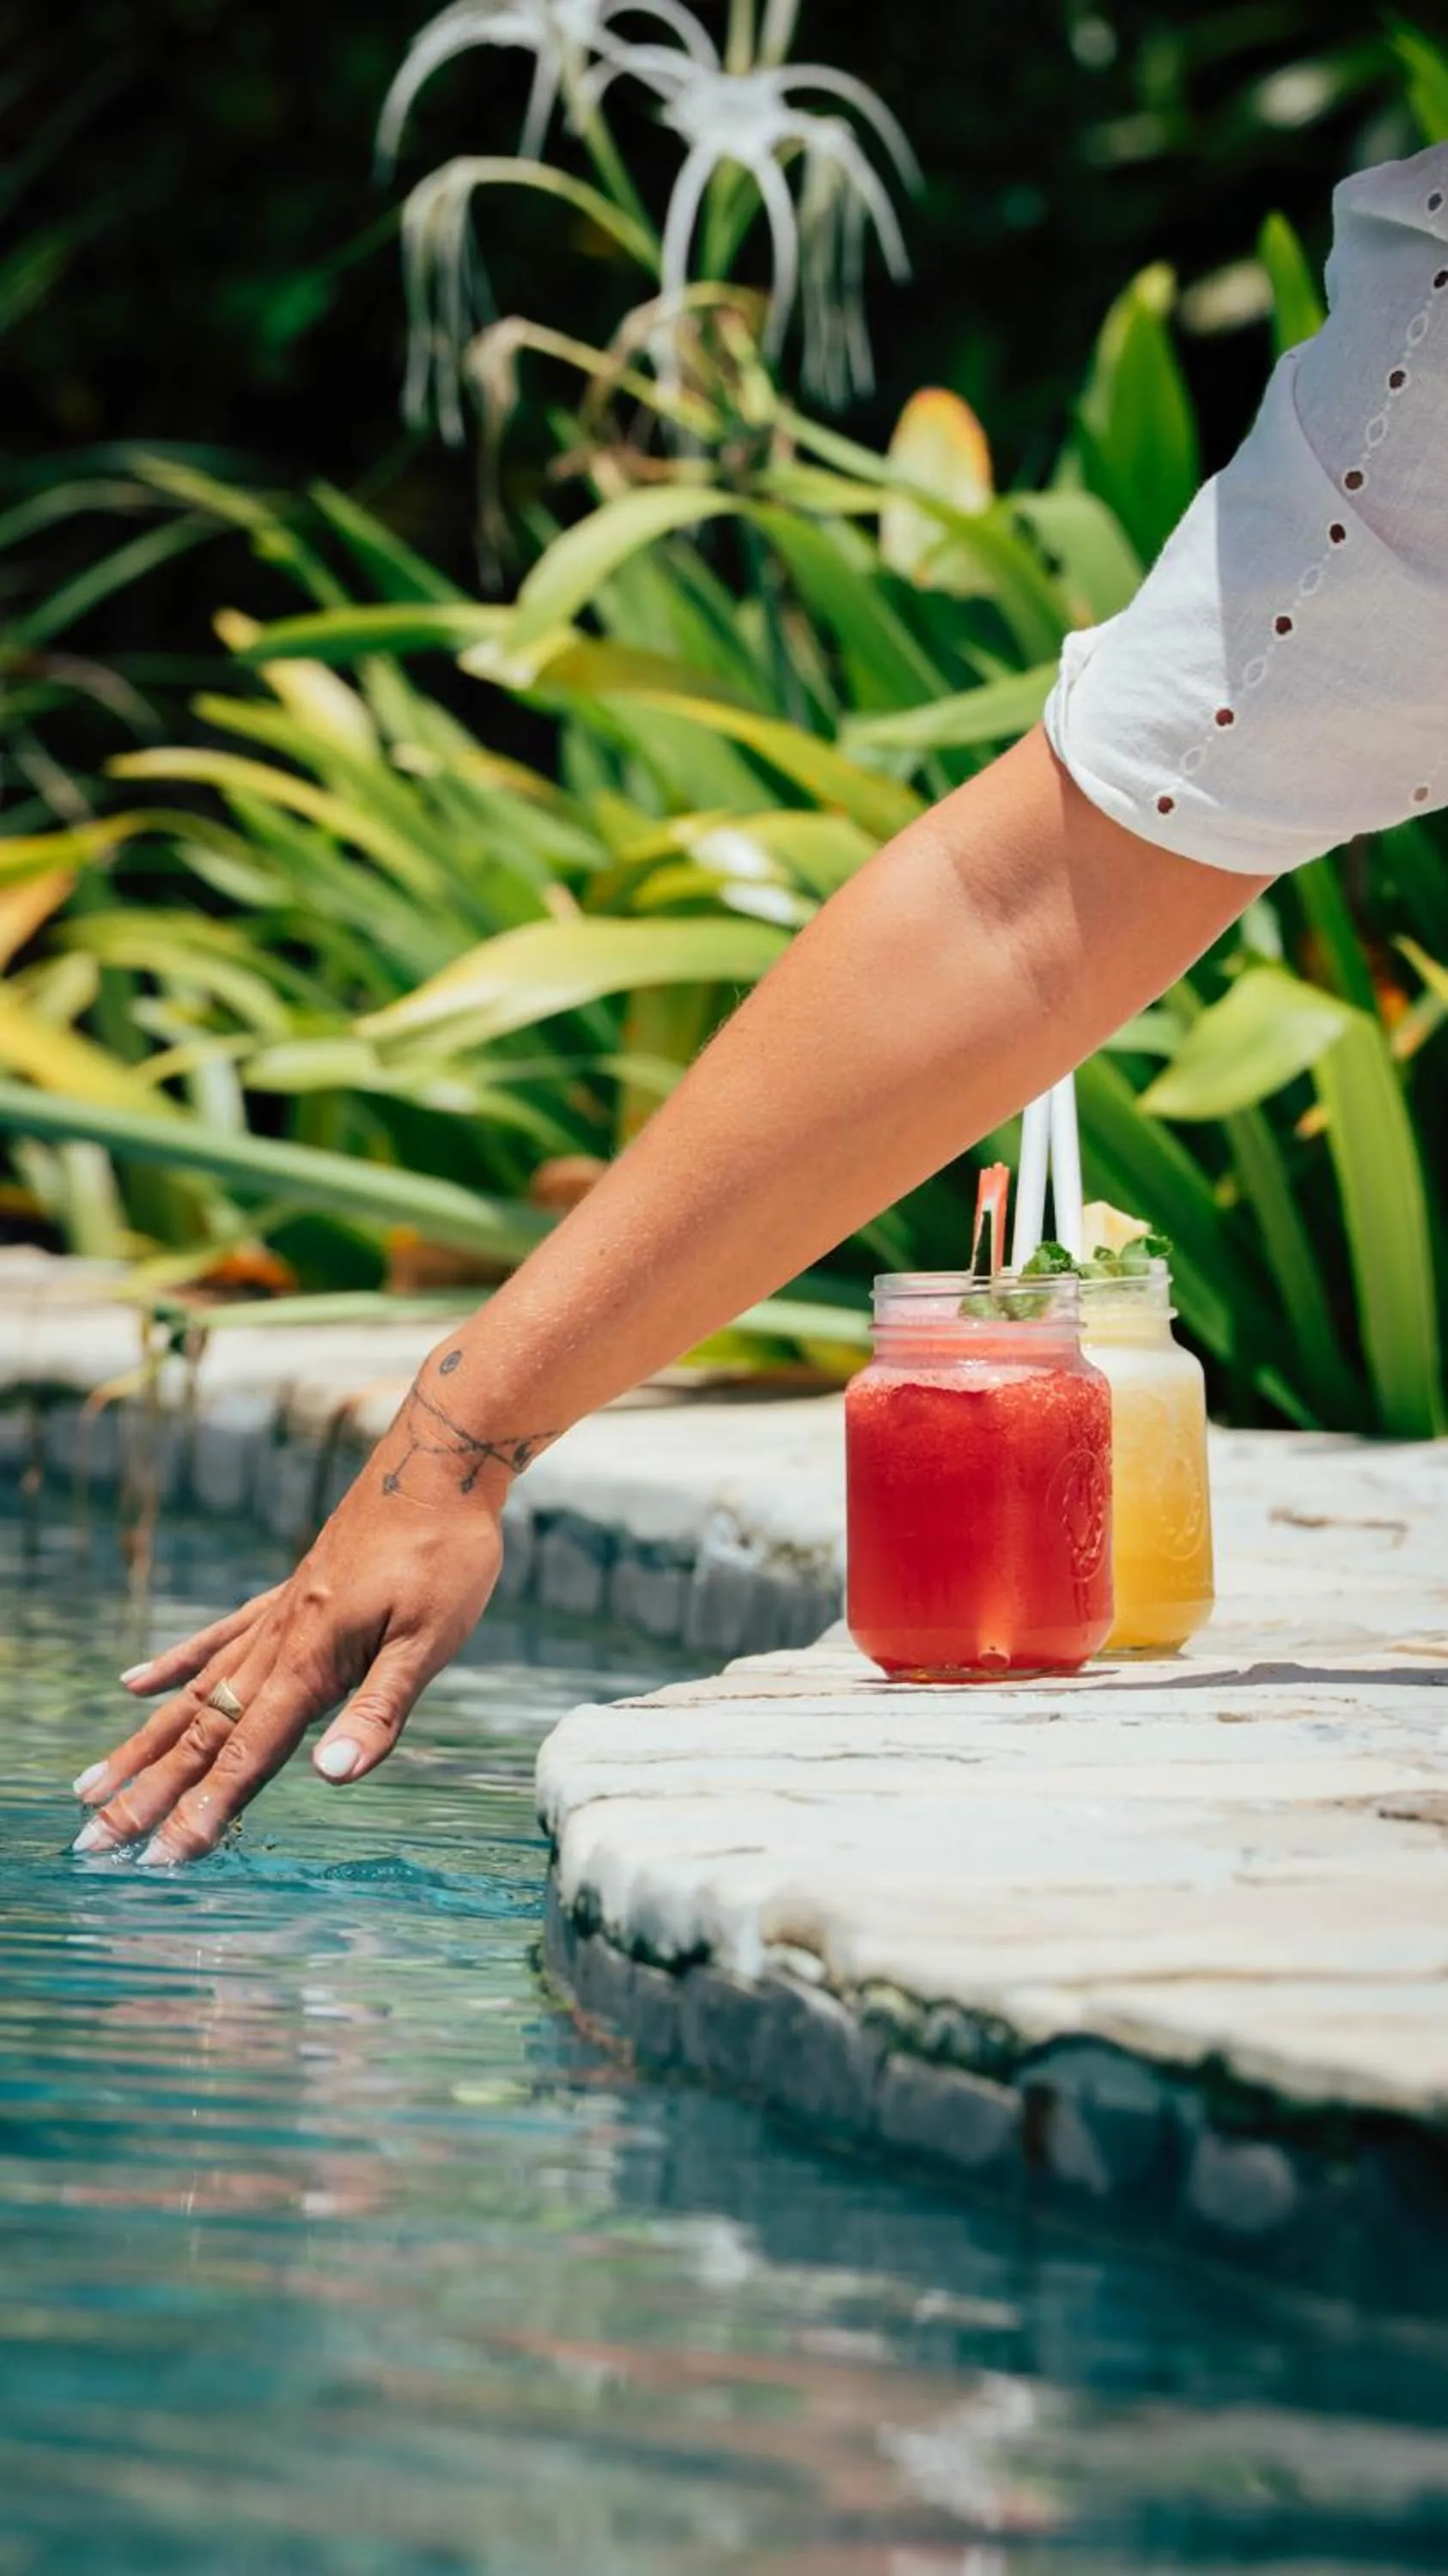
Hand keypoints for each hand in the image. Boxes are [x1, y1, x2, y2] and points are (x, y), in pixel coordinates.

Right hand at [70, 1415, 507, 1864]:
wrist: (439, 1466)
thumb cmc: (447, 1554)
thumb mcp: (431, 1638)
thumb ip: (379, 1709)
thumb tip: (331, 1775)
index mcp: (312, 1660)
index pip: (249, 1752)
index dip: (206, 1809)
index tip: (161, 1859)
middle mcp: (280, 1641)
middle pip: (202, 1732)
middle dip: (148, 1793)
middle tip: (93, 1843)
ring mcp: (278, 1616)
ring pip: (195, 1693)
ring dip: (143, 1744)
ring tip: (89, 1784)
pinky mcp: (288, 1593)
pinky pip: (218, 1638)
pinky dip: (175, 1665)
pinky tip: (135, 1686)